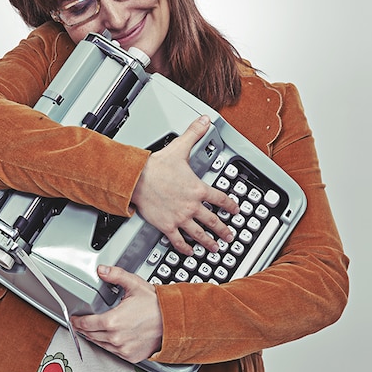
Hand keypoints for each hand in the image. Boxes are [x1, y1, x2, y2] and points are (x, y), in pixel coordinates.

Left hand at [71, 265, 162, 363]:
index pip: (86, 324)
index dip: (77, 321)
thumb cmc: (156, 305)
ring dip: (95, 337)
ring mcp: (123, 349)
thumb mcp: (134, 285)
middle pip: (91, 335)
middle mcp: (116, 338)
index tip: (74, 319)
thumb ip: (116, 275)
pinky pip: (113, 352)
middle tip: (81, 324)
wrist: (175, 322)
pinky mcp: (131, 356)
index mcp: (113, 321)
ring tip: (93, 329)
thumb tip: (102, 270)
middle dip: (85, 329)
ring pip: (101, 344)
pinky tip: (109, 337)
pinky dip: (109, 345)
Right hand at [131, 115, 238, 254]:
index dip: (231, 205)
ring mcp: (180, 217)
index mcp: (198, 189)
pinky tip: (189, 251)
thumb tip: (204, 121)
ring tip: (215, 248)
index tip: (236, 210)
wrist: (136, 179)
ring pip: (199, 234)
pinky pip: (178, 240)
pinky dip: (185, 247)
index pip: (221, 199)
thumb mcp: (180, 148)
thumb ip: (194, 133)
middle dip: (224, 230)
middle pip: (213, 221)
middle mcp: (192, 206)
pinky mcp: (167, 225)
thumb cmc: (155, 166)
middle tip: (230, 237)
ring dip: (209, 242)